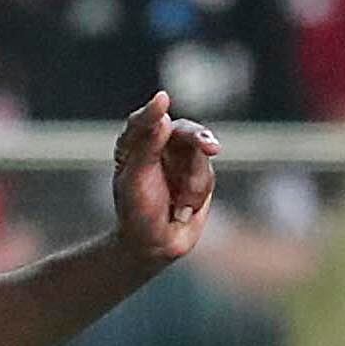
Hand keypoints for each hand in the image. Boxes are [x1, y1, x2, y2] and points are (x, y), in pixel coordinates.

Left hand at [110, 90, 218, 263]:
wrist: (154, 245)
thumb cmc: (136, 213)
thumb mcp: (136, 180)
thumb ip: (148, 148)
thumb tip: (163, 119)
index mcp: (132, 146)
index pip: (142, 122)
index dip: (153, 112)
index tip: (162, 100)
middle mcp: (157, 148)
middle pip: (183, 131)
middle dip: (198, 139)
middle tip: (212, 148)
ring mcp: (180, 160)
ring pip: (200, 155)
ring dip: (193, 183)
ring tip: (179, 206)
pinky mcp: (198, 173)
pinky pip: (207, 174)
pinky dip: (197, 192)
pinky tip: (183, 210)